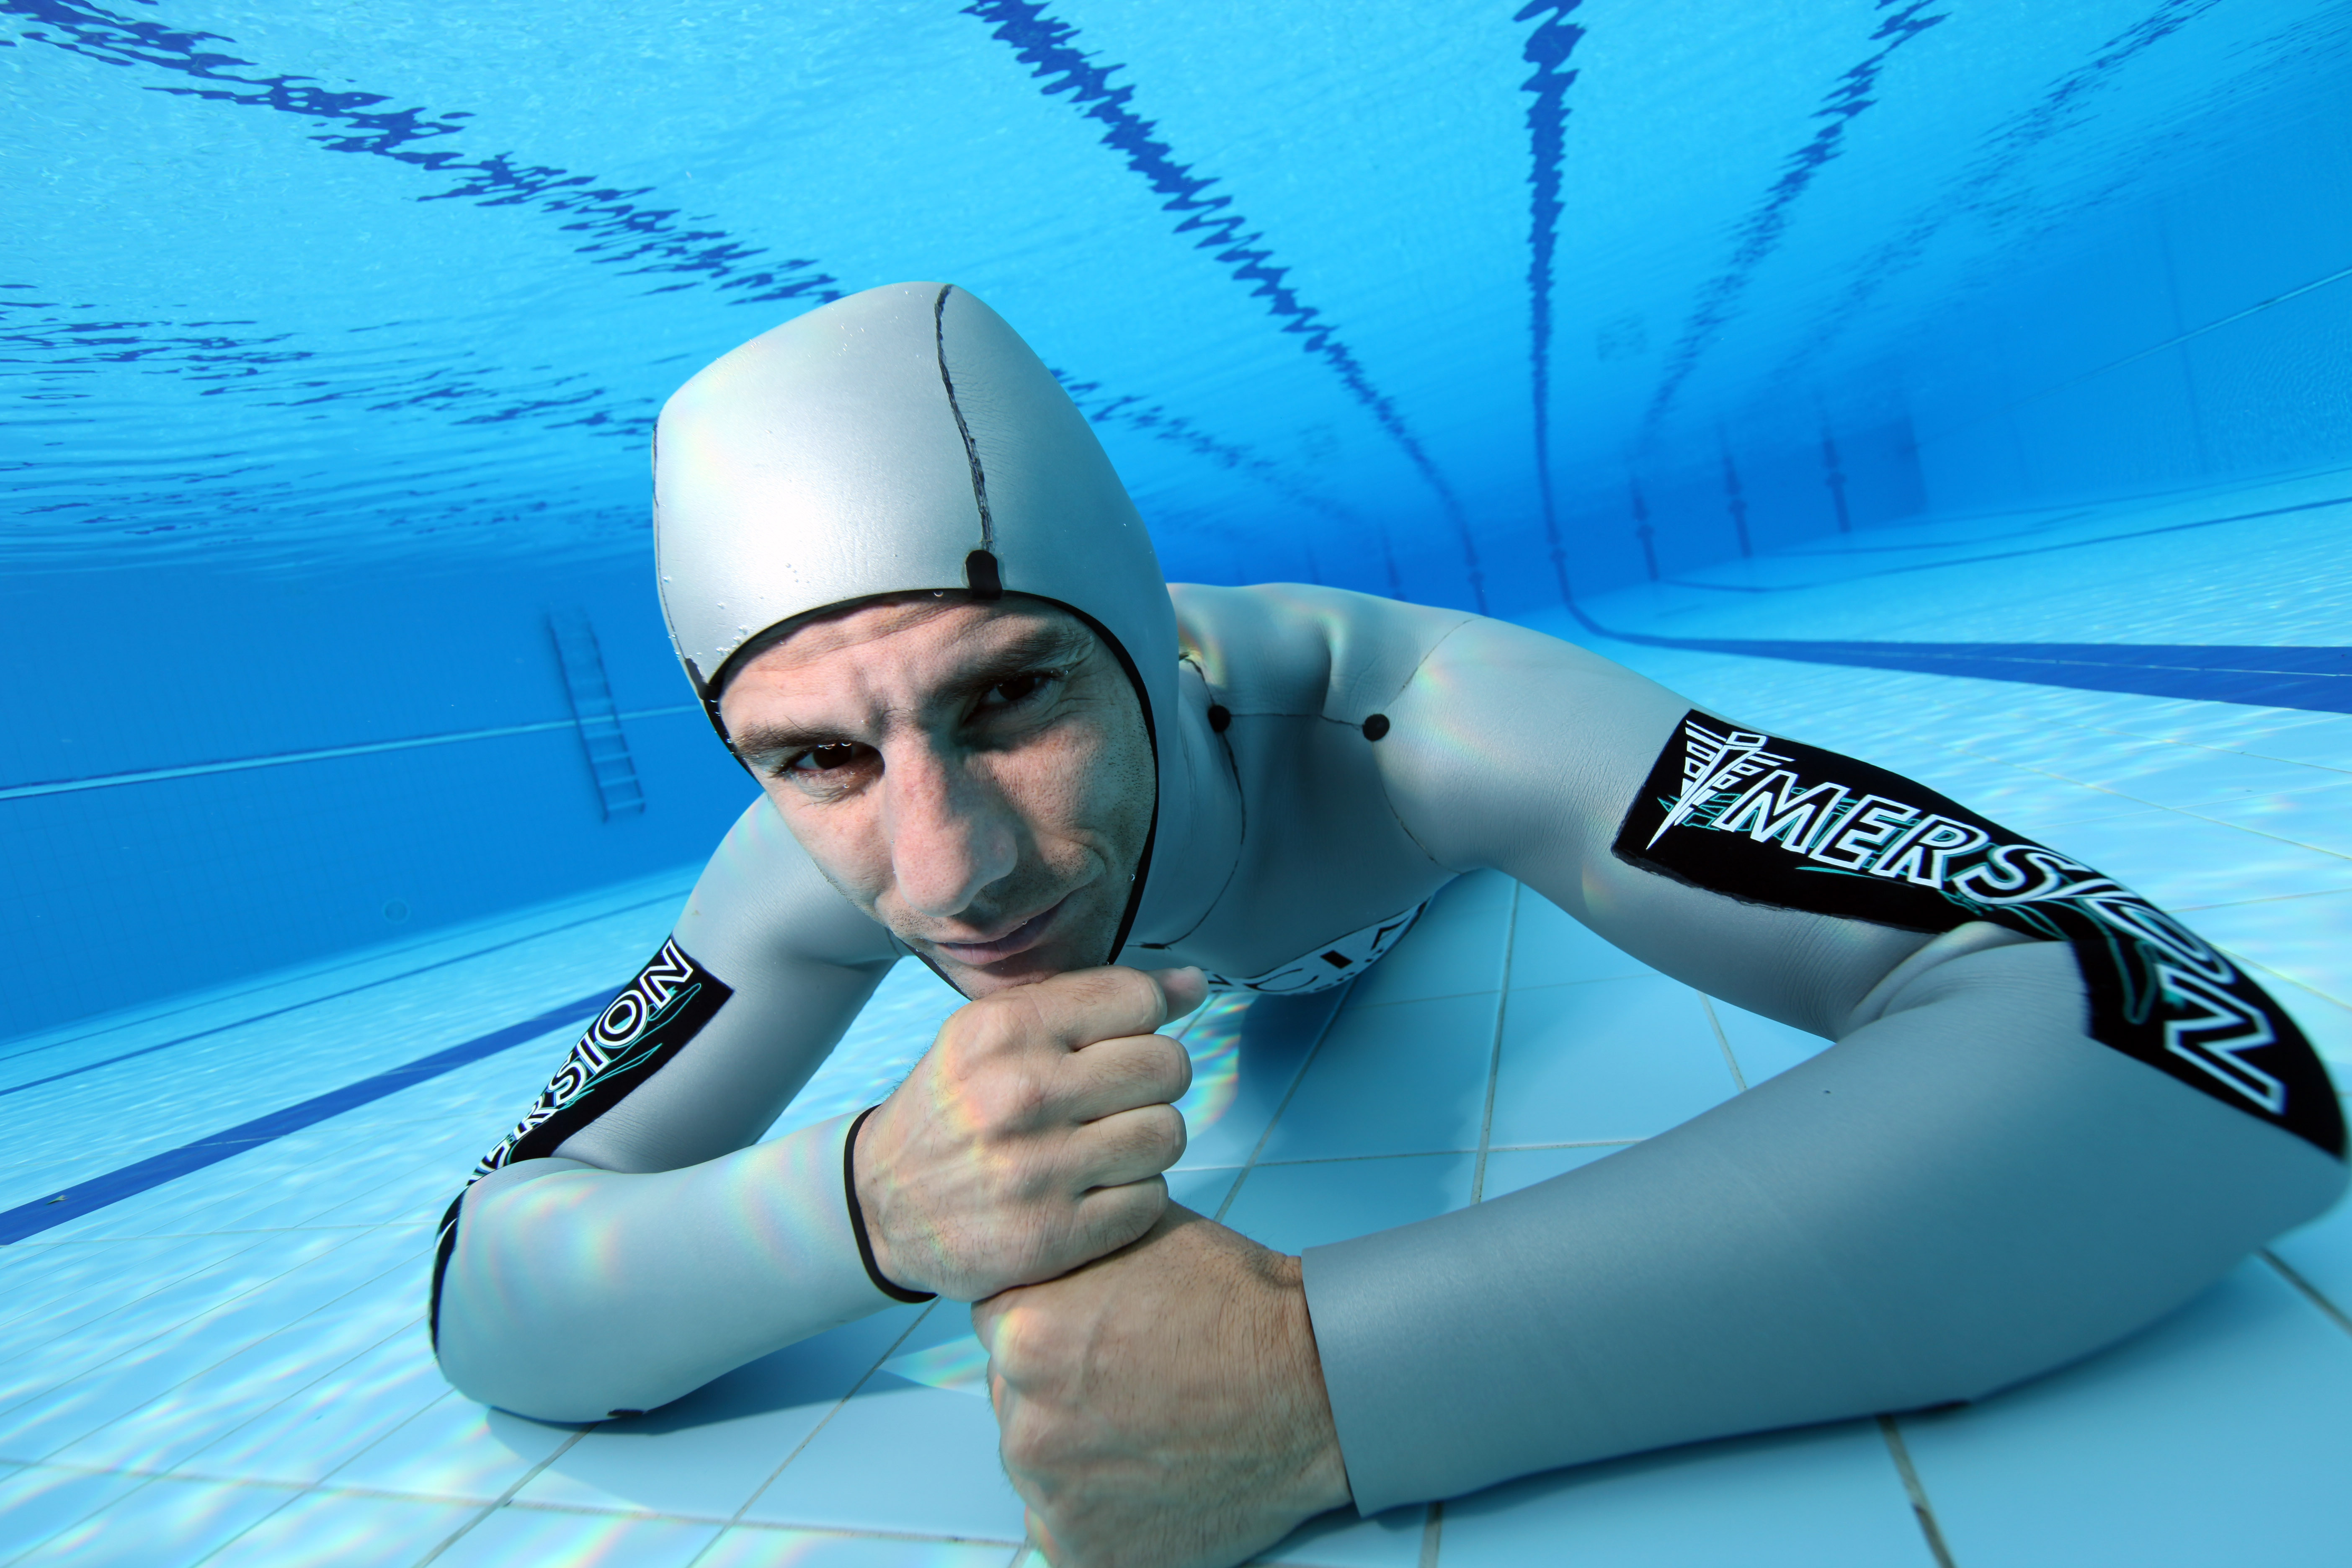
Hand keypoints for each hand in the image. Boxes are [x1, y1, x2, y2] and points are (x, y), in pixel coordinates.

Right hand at [855, 965, 1205, 1299]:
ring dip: (1148, 1140)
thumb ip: (1093, 1000)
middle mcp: (1017, 1095)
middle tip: (1120, 1097)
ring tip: (1109, 1143)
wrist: (882, 1204)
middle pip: (1167, 1065)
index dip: (1147, 1018)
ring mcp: (1035, 1171)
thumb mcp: (1000, 1033)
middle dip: (1155, 1080)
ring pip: (1167, 1134)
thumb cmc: (961, 1104)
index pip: (1137, 999)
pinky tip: (1095, 1189)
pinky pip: (1151, 1200)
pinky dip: (1134, 1196)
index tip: (1122, 1040)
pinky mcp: (1051, 1237)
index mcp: (1002, 1029)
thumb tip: (1193, 984)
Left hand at [975, 1207, 1352, 1567]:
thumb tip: (1037, 1250)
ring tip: (1149, 1432)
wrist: (1319, 1385)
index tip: (1095, 1336)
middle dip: (1060, 1392)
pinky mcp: (1089, 1555)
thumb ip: (1067, 1253)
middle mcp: (1024, 1419)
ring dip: (1079, 1453)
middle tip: (1132, 1384)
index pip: (1000, 1329)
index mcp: (1023, 1334)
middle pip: (1015, 1400)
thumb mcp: (1137, 1236)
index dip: (1051, 1327)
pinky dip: (1104, 1515)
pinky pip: (1068, 1533)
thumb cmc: (1237, 1304)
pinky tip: (1151, 1483)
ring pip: (1041, 1467)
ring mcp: (1054, 1496)